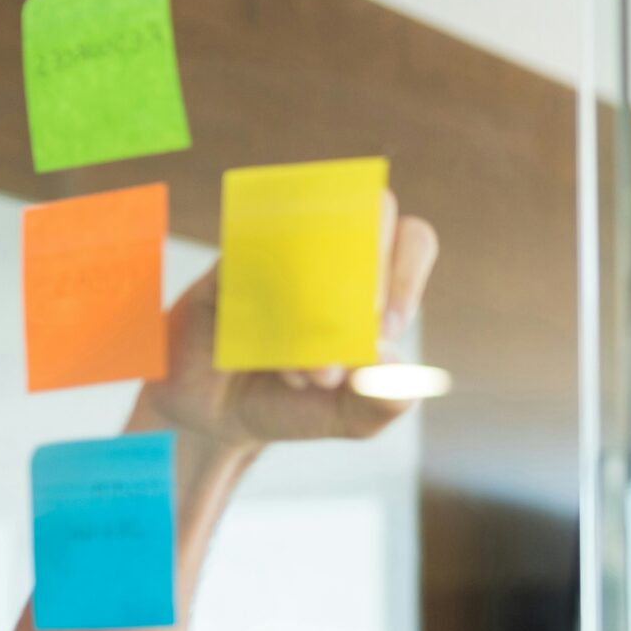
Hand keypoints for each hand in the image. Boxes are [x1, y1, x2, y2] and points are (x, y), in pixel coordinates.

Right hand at [137, 192, 440, 451]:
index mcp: (376, 284)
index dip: (407, 277)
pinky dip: (268, 312)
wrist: (221, 415)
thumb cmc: (297, 405)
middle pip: (372, 212)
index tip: (387, 331)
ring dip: (314, 310)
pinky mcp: (233, 263)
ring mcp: (282, 250)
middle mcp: (333, 256)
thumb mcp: (349, 418)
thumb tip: (399, 371)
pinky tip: (268, 358)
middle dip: (370, 280)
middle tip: (355, 340)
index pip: (410, 242)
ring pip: (311, 237)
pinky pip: (252, 260)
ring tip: (306, 375)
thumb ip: (381, 403)